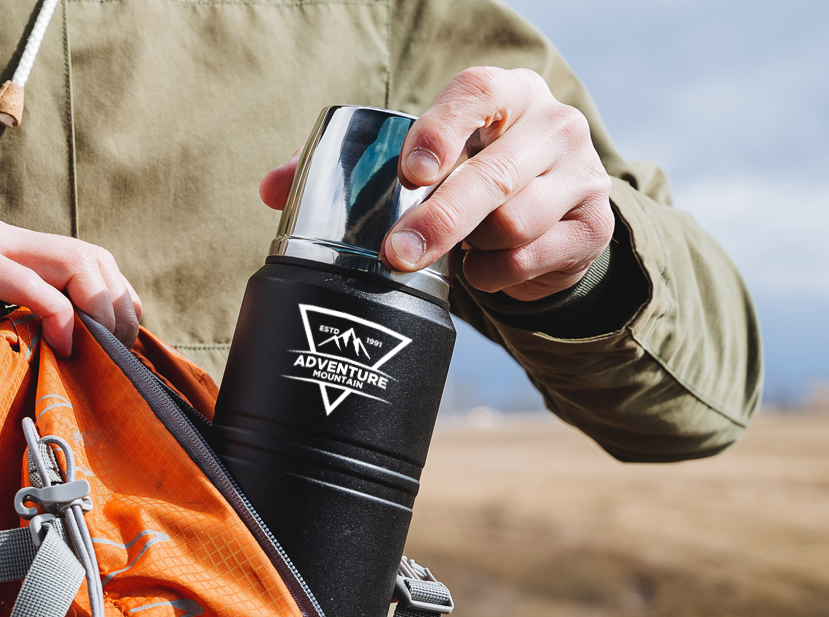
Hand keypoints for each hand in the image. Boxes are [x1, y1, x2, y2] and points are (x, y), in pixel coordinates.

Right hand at [0, 214, 141, 418]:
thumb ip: (40, 336)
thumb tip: (102, 353)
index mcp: (8, 256)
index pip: (87, 263)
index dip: (117, 301)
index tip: (126, 348)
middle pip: (89, 255)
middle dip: (116, 304)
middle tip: (119, 352)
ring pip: (70, 260)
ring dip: (96, 306)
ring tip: (96, 348)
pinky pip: (27, 279)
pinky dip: (56, 310)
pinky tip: (63, 341)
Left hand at [260, 67, 613, 300]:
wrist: (548, 214)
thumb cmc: (464, 174)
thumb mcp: (419, 160)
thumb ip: (344, 168)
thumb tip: (269, 189)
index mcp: (505, 93)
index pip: (477, 94)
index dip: (442, 130)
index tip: (409, 173)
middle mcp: (553, 124)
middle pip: (494, 175)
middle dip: (439, 220)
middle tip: (395, 256)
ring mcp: (582, 174)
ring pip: (515, 222)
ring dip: (469, 250)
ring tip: (451, 254)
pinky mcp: (593, 226)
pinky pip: (534, 259)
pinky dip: (498, 276)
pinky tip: (482, 269)